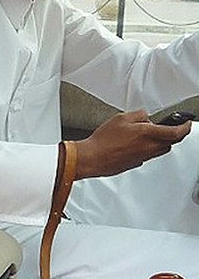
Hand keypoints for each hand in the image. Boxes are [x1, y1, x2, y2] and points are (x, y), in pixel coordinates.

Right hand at [74, 110, 190, 178]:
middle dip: (172, 135)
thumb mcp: (121, 118)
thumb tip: (146, 117)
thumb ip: (139, 115)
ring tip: (148, 135)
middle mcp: (149, 148)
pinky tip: (133, 144)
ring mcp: (143, 157)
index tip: (187, 123)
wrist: (92, 158)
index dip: (185, 127)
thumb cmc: (103, 140)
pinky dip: (146, 149)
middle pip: (170, 143)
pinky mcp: (135, 163)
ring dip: (160, 142)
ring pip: (160, 150)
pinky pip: (147, 155)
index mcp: (147, 134)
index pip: (176, 132)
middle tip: (170, 128)